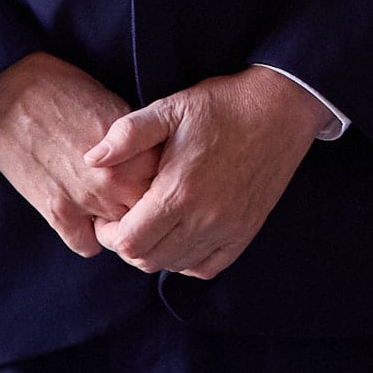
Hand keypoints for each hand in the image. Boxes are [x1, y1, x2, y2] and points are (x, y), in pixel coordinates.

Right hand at [0, 52, 146, 256]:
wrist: (13, 95)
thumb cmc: (67, 93)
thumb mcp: (119, 110)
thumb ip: (142, 146)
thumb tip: (160, 167)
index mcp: (137, 153)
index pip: (171, 189)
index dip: (166, 187)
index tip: (159, 184)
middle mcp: (117, 181)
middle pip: (150, 215)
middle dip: (146, 210)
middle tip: (135, 200)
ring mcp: (86, 200)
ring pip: (122, 234)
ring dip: (118, 225)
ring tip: (110, 210)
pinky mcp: (56, 213)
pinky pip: (86, 245)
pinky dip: (88, 238)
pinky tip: (85, 221)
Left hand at [85, 67, 326, 279]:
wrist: (281, 108)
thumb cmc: (223, 105)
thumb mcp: (170, 109)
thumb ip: (127, 134)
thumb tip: (91, 159)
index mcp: (179, 191)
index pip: (128, 242)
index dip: (108, 235)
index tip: (107, 217)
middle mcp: (205, 218)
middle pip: (148, 260)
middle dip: (128, 245)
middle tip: (125, 220)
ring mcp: (228, 228)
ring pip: (176, 265)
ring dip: (155, 252)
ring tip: (151, 225)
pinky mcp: (245, 231)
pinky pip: (207, 267)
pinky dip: (187, 260)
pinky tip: (181, 236)